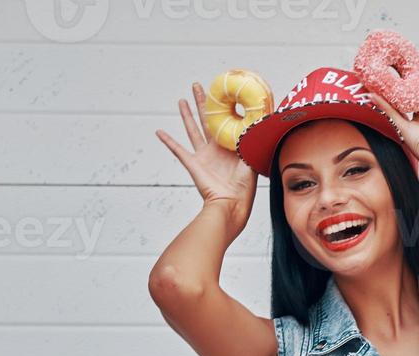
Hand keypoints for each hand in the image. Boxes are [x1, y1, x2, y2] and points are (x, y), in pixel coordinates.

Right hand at [155, 81, 257, 217]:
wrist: (232, 204)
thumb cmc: (245, 187)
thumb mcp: (252, 159)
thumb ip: (252, 142)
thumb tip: (260, 123)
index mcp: (231, 146)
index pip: (226, 122)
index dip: (224, 107)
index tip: (222, 92)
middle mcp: (216, 149)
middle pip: (206, 120)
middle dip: (202, 102)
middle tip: (197, 86)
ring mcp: (203, 156)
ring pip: (192, 129)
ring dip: (186, 115)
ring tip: (181, 100)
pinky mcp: (193, 164)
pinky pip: (177, 150)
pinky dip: (168, 141)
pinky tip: (159, 132)